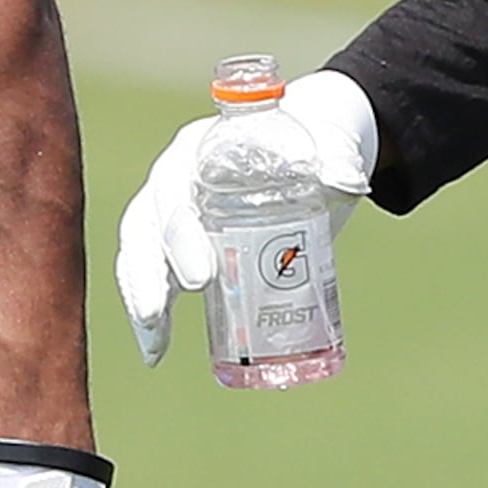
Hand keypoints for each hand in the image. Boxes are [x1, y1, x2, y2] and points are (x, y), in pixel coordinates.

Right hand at [110, 68, 374, 366]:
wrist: (318, 146)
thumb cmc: (319, 138)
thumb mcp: (332, 142)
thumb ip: (338, 158)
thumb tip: (347, 181)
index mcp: (202, 146)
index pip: (175, 185)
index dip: (179, 231)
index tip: (202, 277)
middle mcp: (178, 177)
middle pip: (147, 223)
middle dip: (152, 271)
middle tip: (167, 312)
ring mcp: (176, 210)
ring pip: (140, 252)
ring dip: (142, 297)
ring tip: (155, 344)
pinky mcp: (185, 243)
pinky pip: (153, 276)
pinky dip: (150, 313)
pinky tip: (156, 349)